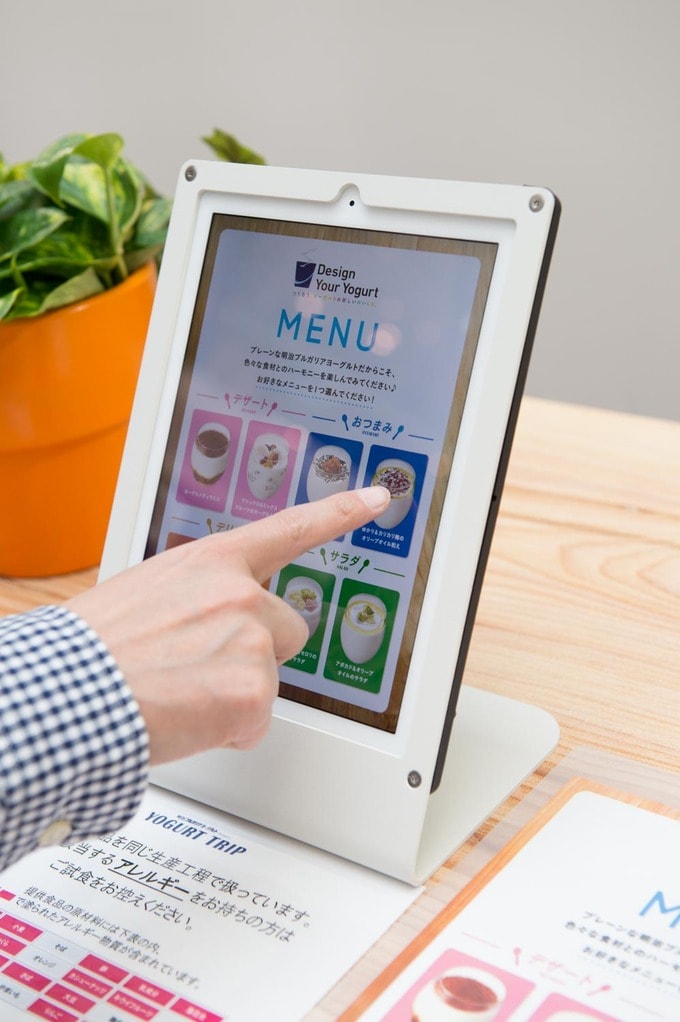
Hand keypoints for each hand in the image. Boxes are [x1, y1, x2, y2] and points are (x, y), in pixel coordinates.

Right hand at [67, 486, 389, 764]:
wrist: (69, 692)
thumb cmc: (92, 648)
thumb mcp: (144, 594)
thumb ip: (193, 597)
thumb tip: (201, 624)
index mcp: (211, 562)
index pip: (289, 529)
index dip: (339, 512)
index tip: (376, 497)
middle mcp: (241, 594)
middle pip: (287, 629)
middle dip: (257, 652)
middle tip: (202, 668)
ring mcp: (252, 643)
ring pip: (269, 680)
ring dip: (236, 694)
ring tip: (180, 694)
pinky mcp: (254, 695)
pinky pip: (256, 723)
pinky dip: (226, 730)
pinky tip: (186, 719)